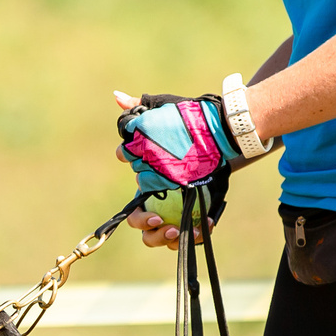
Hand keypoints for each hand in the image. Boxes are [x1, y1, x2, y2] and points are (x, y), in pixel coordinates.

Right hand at [112, 90, 230, 247]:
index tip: (154, 210)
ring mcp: (175, 211)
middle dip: (149, 229)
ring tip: (182, 231)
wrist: (219, 135)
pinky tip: (208, 226)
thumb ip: (137, 108)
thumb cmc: (185, 126)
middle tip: (164, 222)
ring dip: (168, 238)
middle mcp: (157, 203)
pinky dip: (197, 234)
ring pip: (163, 236)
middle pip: (144, 227)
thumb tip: (116, 97)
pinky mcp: (195, 214)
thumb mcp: (161, 114)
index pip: (133, 208)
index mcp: (146, 187)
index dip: (139, 213)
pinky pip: (190, 234)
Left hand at [113, 90, 233, 194]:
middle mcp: (144, 146)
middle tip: (153, 145)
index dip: (133, 132)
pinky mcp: (164, 179)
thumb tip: (116, 96)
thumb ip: (136, 103)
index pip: (124, 131)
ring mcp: (154, 164)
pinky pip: (144, 182)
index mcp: (142, 126)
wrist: (216, 131)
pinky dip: (149, 177)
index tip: (145, 131)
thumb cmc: (189, 114)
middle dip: (135, 149)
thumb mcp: (162, 103)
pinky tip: (160, 169)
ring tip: (162, 155)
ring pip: (135, 167)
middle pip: (125, 153)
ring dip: (144, 163)